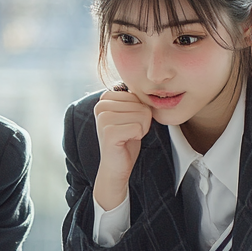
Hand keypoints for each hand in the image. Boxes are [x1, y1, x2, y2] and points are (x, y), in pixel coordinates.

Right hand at [92, 86, 153, 210]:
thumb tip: (151, 85)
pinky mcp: (108, 132)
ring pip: (142, 115)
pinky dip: (138, 136)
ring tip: (127, 137)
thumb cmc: (126, 139)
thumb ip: (135, 99)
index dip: (140, 112)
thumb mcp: (131, 114)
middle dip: (141, 121)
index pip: (138, 96)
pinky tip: (126, 142)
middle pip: (141, 105)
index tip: (128, 124)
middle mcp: (100, 105)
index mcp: (105, 98)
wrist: (116, 166)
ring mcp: (103, 118)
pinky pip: (138, 127)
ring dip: (140, 129)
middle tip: (128, 132)